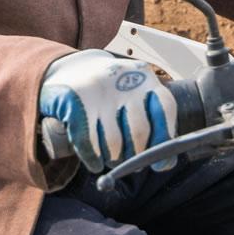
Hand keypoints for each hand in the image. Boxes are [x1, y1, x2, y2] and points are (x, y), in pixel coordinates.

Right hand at [37, 50, 176, 173]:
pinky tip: (94, 161)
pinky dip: (92, 159)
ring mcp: (98, 89)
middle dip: (135, 156)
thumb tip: (164, 164)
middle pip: (139, 131)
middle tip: (128, 161)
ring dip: (112, 159)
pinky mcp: (73, 99)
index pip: (164, 107)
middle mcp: (123, 79)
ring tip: (109, 157)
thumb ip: (154, 127)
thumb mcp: (135, 99)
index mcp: (144, 78)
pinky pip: (88, 143)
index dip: (164, 136)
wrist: (69, 70)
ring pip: (113, 143)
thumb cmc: (110, 95)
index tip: (160, 161)